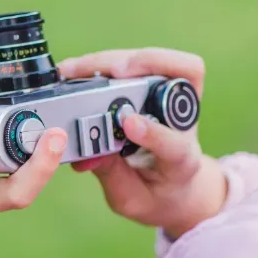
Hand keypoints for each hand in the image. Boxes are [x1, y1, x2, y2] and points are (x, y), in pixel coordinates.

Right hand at [57, 48, 227, 239]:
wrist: (177, 185)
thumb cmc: (155, 192)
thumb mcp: (130, 199)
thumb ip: (110, 175)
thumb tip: (84, 151)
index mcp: (181, 160)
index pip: (174, 143)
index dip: (152, 132)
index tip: (127, 123)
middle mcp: (182, 122)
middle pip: (173, 78)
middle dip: (135, 67)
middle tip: (97, 75)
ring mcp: (173, 100)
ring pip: (159, 61)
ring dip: (114, 59)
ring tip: (74, 70)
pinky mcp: (160, 85)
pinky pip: (145, 60)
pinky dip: (111, 59)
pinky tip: (82, 68)